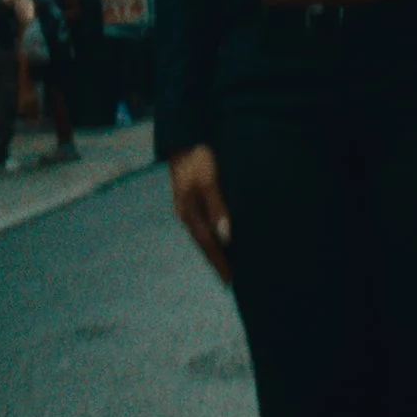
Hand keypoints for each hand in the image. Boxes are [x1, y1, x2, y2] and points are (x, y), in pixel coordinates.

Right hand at [168, 146, 232, 285]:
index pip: (207, 245)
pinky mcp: (190, 195)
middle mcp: (185, 212)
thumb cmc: (198, 156)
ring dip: (215, 248)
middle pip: (203, 243)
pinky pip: (202, 221)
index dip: (220, 264)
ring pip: (202, 233)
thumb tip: (225, 237)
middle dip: (217, 261)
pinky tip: (221, 234)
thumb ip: (217, 207)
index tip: (231, 283)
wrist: (184, 134)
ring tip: (230, 262)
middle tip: (233, 279)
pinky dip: (212, 233)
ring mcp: (186, 204)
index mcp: (189, 212)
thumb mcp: (209, 180)